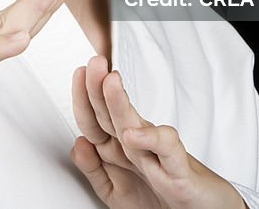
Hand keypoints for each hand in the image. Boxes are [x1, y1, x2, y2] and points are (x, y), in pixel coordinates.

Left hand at [70, 56, 246, 208]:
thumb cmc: (162, 199)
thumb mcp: (115, 191)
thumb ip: (93, 169)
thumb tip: (78, 142)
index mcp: (121, 148)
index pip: (96, 120)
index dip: (84, 98)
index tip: (79, 73)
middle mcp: (138, 146)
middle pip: (112, 114)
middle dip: (98, 88)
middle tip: (94, 63)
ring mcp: (158, 155)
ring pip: (136, 124)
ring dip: (120, 103)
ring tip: (110, 82)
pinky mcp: (179, 171)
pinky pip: (167, 150)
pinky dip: (151, 139)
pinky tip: (134, 134)